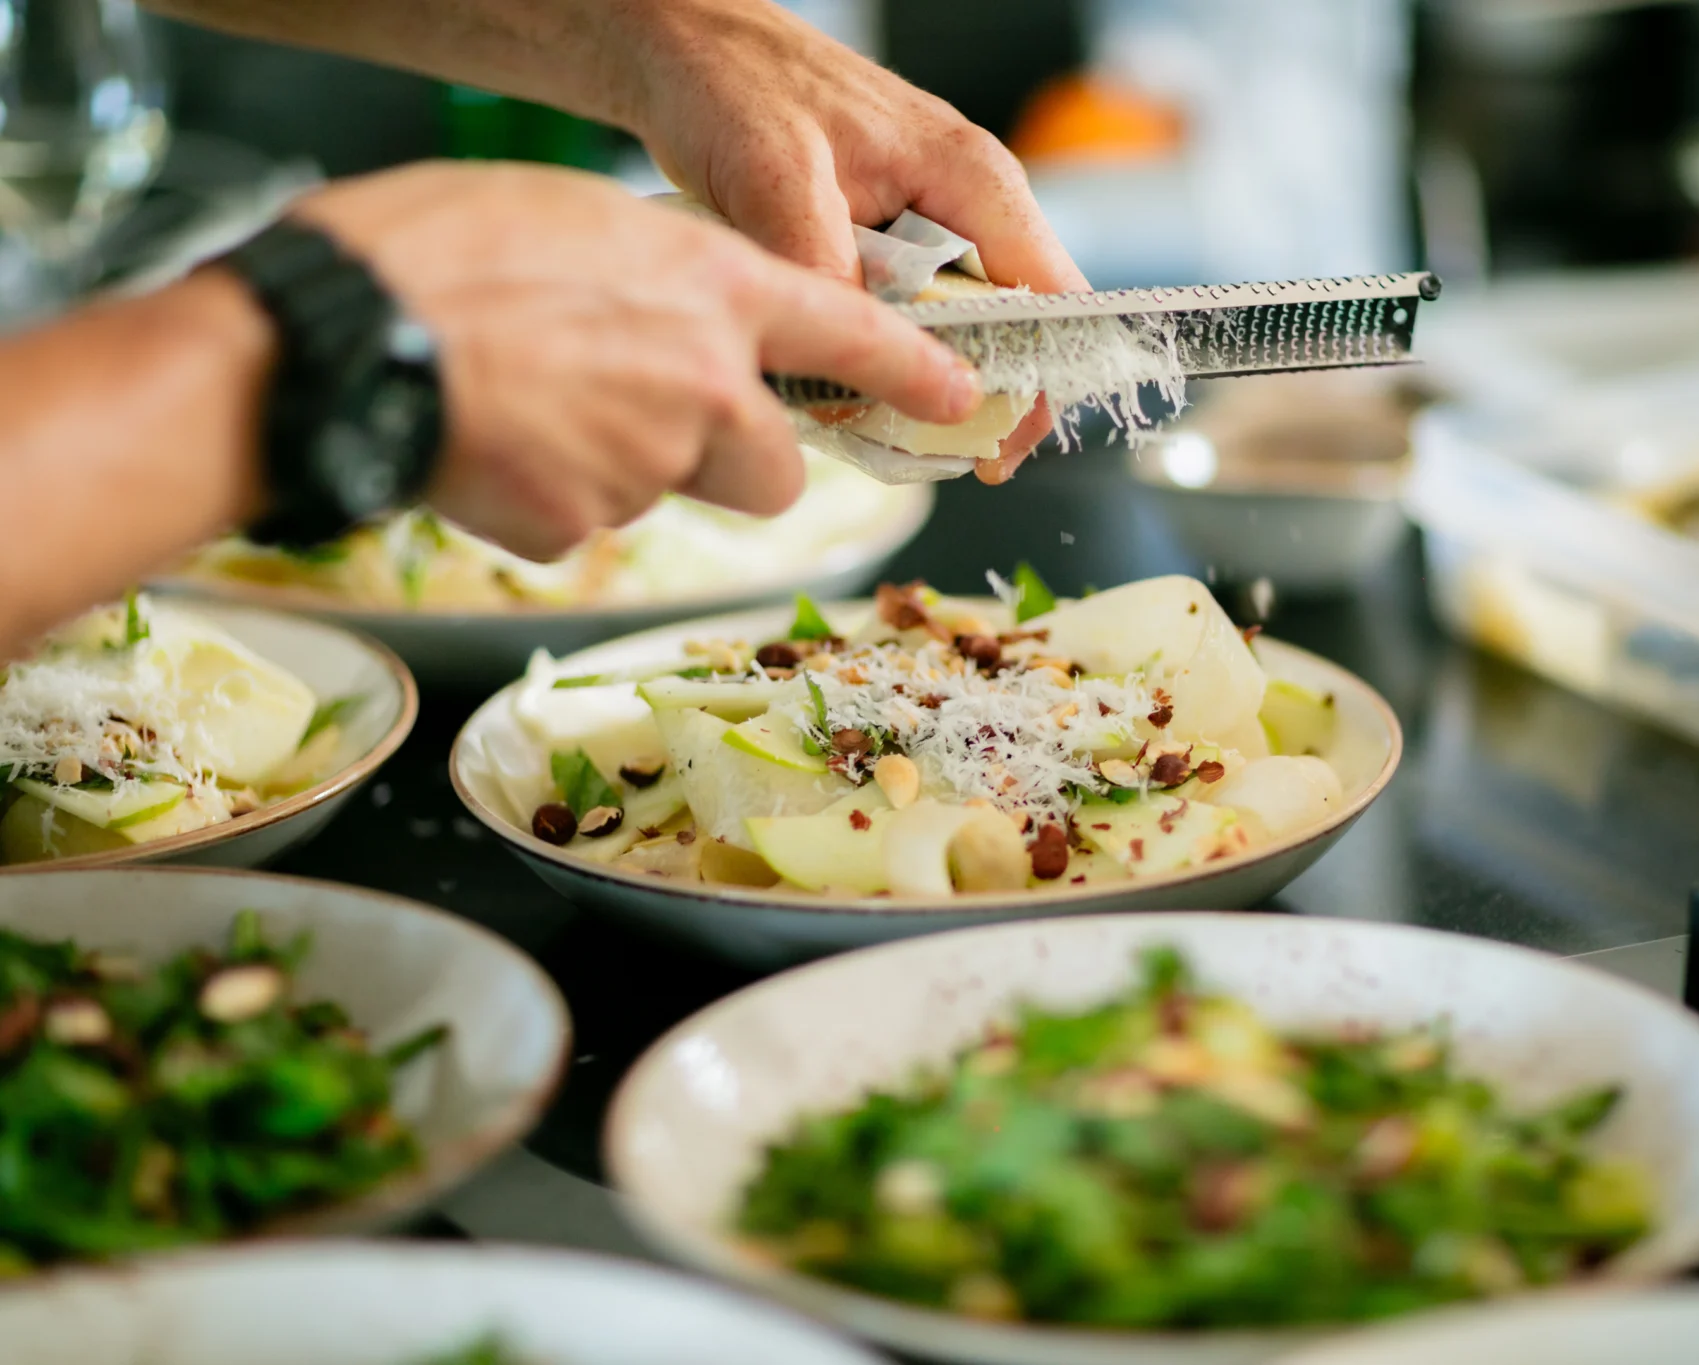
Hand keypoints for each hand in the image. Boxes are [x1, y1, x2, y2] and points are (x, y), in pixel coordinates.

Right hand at [293, 161, 979, 557]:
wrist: (343, 332)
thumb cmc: (438, 250)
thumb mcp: (576, 222)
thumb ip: (655, 281)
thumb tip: (670, 320)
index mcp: (712, 287)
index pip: (850, 334)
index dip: (911, 372)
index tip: (956, 396)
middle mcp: (707, 384)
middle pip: (773, 469)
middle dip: (731, 462)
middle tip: (649, 421)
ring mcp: (653, 466)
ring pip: (669, 494)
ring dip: (620, 470)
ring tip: (527, 407)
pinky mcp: (588, 529)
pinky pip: (584, 523)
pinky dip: (545, 497)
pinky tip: (491, 446)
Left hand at [614, 0, 1086, 483]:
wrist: (685, 45)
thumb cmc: (737, 81)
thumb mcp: (777, 173)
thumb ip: (823, 266)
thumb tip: (851, 368)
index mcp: (972, 178)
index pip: (1051, 297)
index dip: (1036, 381)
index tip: (996, 449)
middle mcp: (966, 203)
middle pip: (1012, 327)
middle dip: (977, 398)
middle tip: (928, 458)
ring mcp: (930, 223)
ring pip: (958, 328)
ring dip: (924, 383)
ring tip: (880, 434)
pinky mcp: (888, 241)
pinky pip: (909, 317)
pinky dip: (884, 357)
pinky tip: (844, 390)